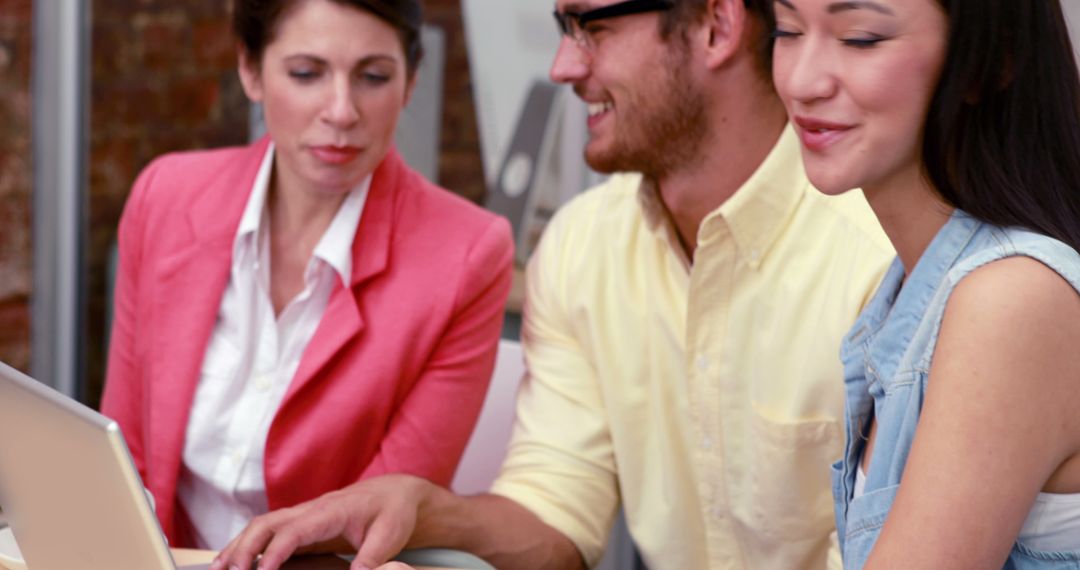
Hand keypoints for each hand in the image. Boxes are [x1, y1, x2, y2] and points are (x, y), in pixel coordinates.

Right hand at [211, 474, 435, 569]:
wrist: (395, 492)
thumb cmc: (393, 511)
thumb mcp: (390, 535)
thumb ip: (372, 557)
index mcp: (332, 511)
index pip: (295, 530)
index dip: (276, 551)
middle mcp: (312, 509)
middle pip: (267, 523)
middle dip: (244, 547)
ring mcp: (304, 514)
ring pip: (262, 525)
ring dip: (239, 545)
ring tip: (218, 569)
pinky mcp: (302, 522)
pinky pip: (269, 530)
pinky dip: (248, 544)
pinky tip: (235, 561)